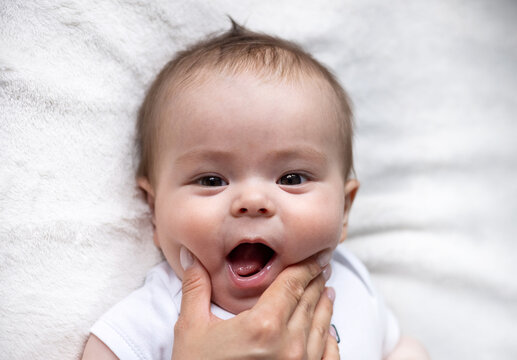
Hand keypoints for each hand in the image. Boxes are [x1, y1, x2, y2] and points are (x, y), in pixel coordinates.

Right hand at [172, 246, 338, 359]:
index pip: (292, 284)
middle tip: (321, 266)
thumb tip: (190, 256)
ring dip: (325, 305)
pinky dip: (329, 339)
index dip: (305, 266)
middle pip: (310, 302)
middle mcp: (288, 345)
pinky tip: (328, 331)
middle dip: (316, 281)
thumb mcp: (191, 328)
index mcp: (263, 325)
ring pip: (321, 326)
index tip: (314, 255)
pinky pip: (327, 356)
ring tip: (327, 291)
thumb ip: (196, 288)